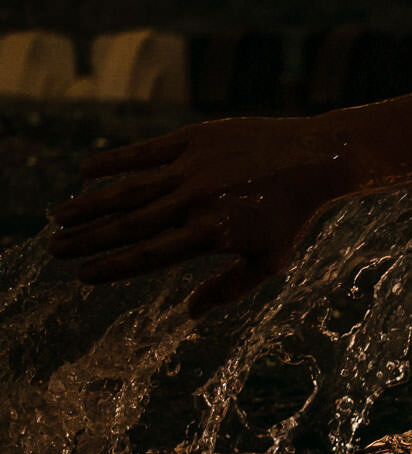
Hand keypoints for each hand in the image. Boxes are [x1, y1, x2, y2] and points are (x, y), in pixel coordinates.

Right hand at [49, 116, 359, 317]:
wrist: (316, 159)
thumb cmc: (291, 216)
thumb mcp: (268, 260)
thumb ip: (228, 288)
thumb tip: (190, 315)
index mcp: (213, 233)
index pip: (150, 255)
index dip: (113, 267)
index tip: (82, 276)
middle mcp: (198, 201)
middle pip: (130, 224)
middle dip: (89, 239)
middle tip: (54, 249)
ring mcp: (195, 167)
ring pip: (130, 189)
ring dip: (91, 204)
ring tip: (59, 217)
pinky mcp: (196, 138)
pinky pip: (146, 151)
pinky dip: (114, 160)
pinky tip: (84, 170)